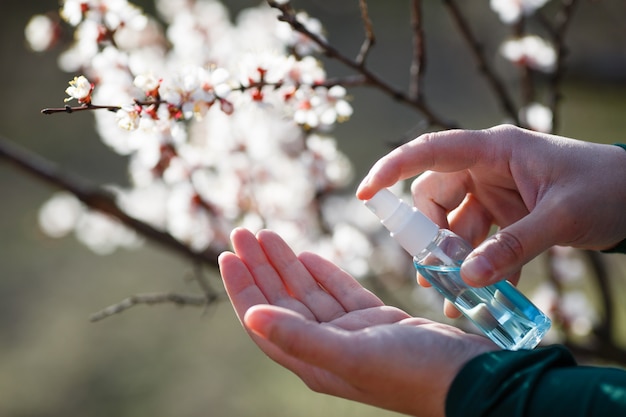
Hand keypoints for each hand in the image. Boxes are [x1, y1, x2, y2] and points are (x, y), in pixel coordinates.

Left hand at [219, 228, 495, 416]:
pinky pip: (339, 292)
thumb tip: (249, 318)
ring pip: (309, 292)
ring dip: (287, 263)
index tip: (227, 254)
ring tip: (267, 234)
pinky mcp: (375, 321)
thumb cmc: (414, 372)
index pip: (264, 319)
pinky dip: (323, 273)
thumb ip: (300, 338)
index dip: (243, 288)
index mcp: (313, 360)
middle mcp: (327, 347)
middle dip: (261, 266)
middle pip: (282, 301)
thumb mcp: (352, 356)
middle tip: (243, 231)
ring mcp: (351, 334)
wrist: (471, 376)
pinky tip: (307, 256)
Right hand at [357, 125, 625, 290]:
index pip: (430, 151)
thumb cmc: (607, 188)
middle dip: (430, 236)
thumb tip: (468, 280)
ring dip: (451, 259)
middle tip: (434, 274)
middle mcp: (486, 167)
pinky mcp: (505, 214)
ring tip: (452, 296)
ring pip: (454, 224)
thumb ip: (513, 248)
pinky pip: (477, 240)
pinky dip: (474, 265)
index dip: (392, 169)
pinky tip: (475, 293)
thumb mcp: (560, 217)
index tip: (364, 194)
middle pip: (435, 198)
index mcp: (494, 150)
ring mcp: (494, 191)